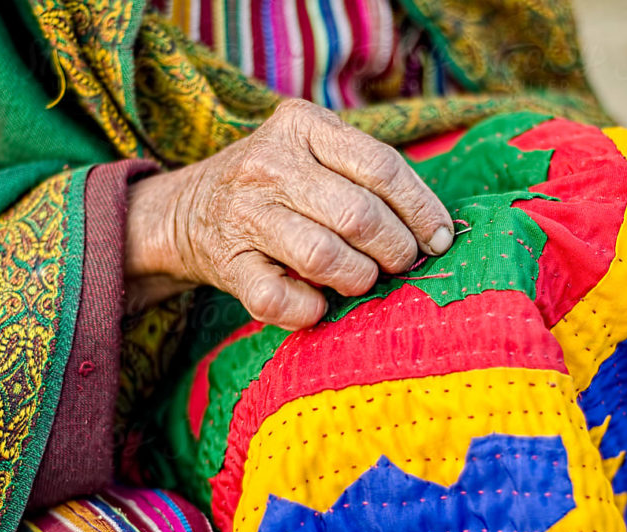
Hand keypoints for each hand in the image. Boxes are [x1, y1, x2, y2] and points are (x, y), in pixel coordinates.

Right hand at [125, 99, 452, 329]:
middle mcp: (269, 164)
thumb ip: (366, 174)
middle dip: (395, 249)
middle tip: (400, 262)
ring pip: (324, 256)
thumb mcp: (313, 151)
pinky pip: (280, 298)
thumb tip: (434, 230)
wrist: (186, 210)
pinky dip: (310, 309)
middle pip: (359, 215)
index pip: (382, 166)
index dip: (421, 209)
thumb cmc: (276, 184)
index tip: (440, 238)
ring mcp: (245, 214)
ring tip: (363, 278)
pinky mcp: (227, 263)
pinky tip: (319, 303)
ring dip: (358, 278)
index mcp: (302, 126)